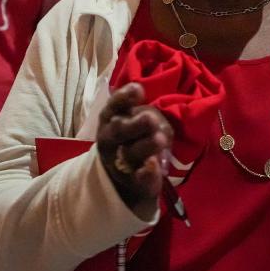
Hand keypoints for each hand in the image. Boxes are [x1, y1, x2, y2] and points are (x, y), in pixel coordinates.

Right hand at [96, 83, 173, 216]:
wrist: (121, 171)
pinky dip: (145, 174)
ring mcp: (120, 162)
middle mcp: (110, 140)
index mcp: (109, 120)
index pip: (113, 106)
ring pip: (130, 153)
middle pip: (119, 131)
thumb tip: (140, 90)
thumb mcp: (127, 117)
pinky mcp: (133, 181)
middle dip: (136, 124)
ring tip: (160, 139)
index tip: (138, 89)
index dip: (124, 97)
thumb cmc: (129, 135)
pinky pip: (138, 179)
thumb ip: (134, 106)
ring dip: (145, 146)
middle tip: (151, 118)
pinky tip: (151, 166)